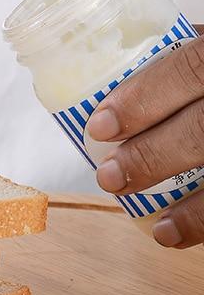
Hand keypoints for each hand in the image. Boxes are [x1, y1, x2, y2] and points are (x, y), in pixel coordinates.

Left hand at [87, 29, 203, 247]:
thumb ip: (180, 61)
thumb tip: (112, 84)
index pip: (188, 71)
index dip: (143, 99)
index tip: (100, 125)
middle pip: (203, 129)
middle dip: (150, 156)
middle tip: (109, 176)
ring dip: (187, 205)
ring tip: (147, 218)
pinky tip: (174, 233)